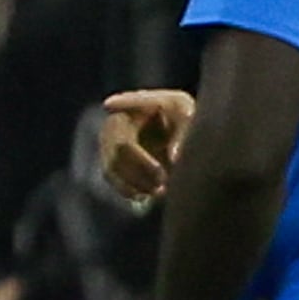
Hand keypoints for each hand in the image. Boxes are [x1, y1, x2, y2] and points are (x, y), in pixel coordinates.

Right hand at [97, 88, 194, 205]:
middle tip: (163, 179)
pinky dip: (127, 189)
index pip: (128, 103)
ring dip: (134, 182)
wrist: (176, 135)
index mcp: (138, 104)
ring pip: (112, 166)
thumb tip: (174, 157)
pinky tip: (144, 196)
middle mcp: (116, 120)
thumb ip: (184, 133)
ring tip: (160, 191)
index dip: (121, 103)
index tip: (109, 104)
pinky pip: (111, 177)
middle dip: (141, 167)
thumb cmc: (185, 120)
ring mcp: (109, 140)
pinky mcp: (110, 159)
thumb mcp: (190, 119)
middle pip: (120, 146)